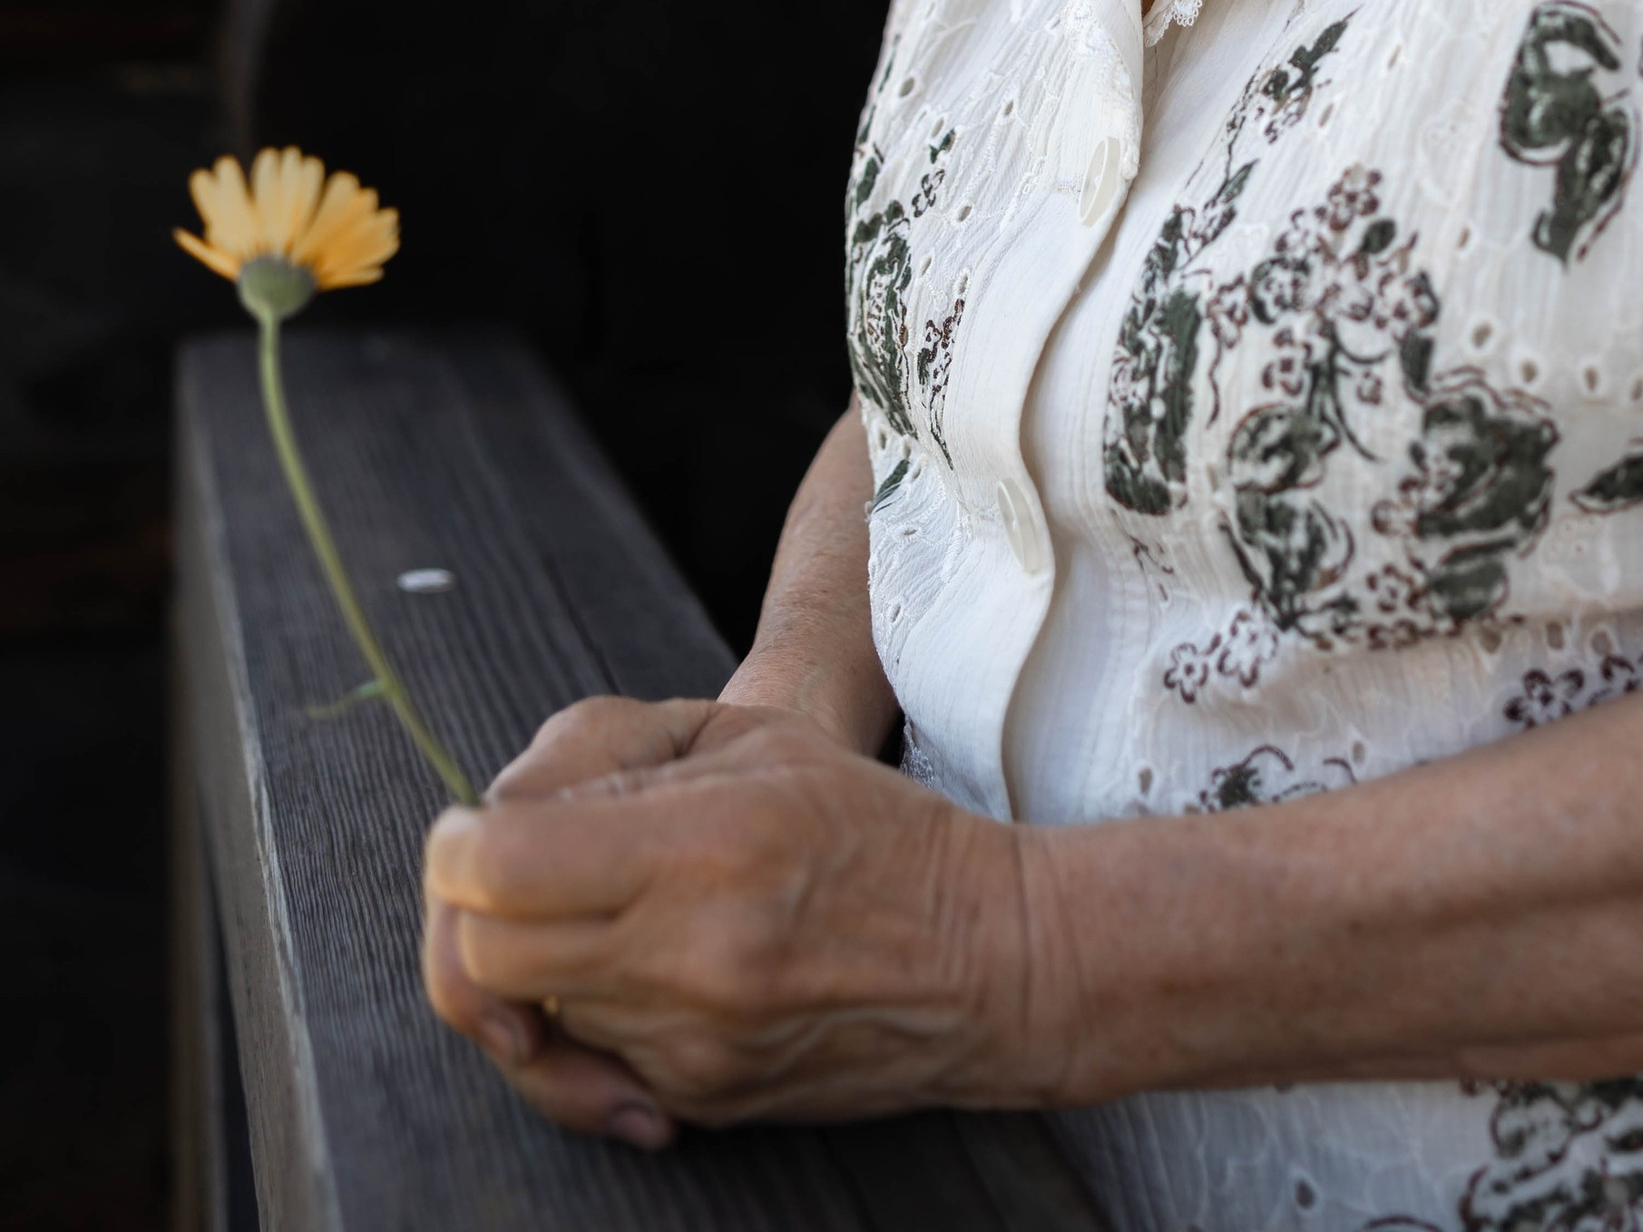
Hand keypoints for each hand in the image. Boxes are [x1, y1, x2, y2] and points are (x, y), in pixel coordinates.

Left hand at [421, 694, 1042, 1131]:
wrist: (984, 959)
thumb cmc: (865, 825)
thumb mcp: (748, 739)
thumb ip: (606, 762)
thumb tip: (489, 825)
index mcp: (701, 846)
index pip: (496, 866)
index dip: (459, 845)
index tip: (477, 829)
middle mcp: (686, 958)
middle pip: (483, 959)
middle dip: (470, 916)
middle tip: (507, 879)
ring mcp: (688, 1046)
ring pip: (524, 1022)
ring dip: (529, 970)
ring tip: (596, 918)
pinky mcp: (696, 1101)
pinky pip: (580, 1072)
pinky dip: (577, 1030)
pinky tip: (630, 984)